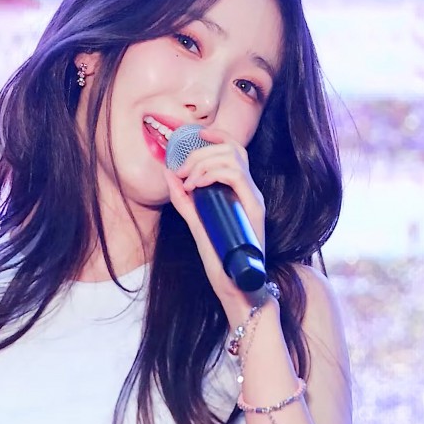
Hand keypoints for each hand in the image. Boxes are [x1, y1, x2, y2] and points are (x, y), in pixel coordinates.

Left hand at [163, 126, 265, 305]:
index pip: (233, 150)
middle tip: (180, 168)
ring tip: (187, 181)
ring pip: (233, 158)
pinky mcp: (254, 210)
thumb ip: (184, 201)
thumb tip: (169, 175)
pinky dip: (212, 174)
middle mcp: (250, 192)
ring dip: (204, 162)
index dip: (215, 136)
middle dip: (201, 151)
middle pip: (233, 148)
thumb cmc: (220, 260)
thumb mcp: (196, 225)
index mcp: (240, 192)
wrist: (236, 288)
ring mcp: (254, 200)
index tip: (194, 134)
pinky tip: (197, 186)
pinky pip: (236, 176)